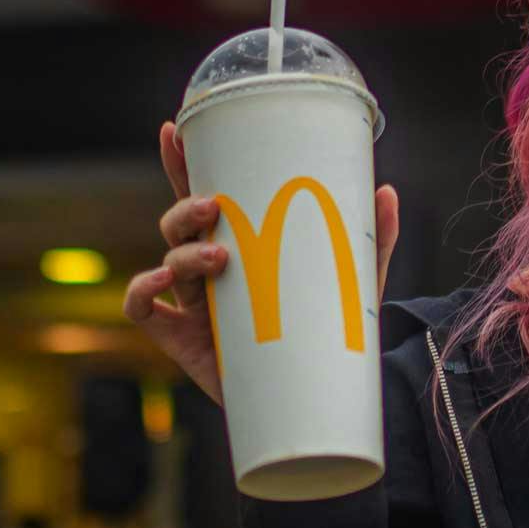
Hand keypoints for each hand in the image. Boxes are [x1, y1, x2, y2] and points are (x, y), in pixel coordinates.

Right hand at [124, 121, 399, 405]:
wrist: (315, 398)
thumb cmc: (327, 333)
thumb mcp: (354, 283)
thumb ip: (371, 239)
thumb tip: (388, 192)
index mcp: (242, 245)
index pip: (206, 196)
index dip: (184, 163)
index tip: (176, 129)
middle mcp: (211, 269)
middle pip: (178, 222)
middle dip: (185, 204)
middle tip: (214, 205)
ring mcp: (192, 303)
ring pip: (167, 258)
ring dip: (183, 250)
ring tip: (219, 257)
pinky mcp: (182, 339)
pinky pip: (142, 309)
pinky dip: (140, 289)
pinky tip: (158, 281)